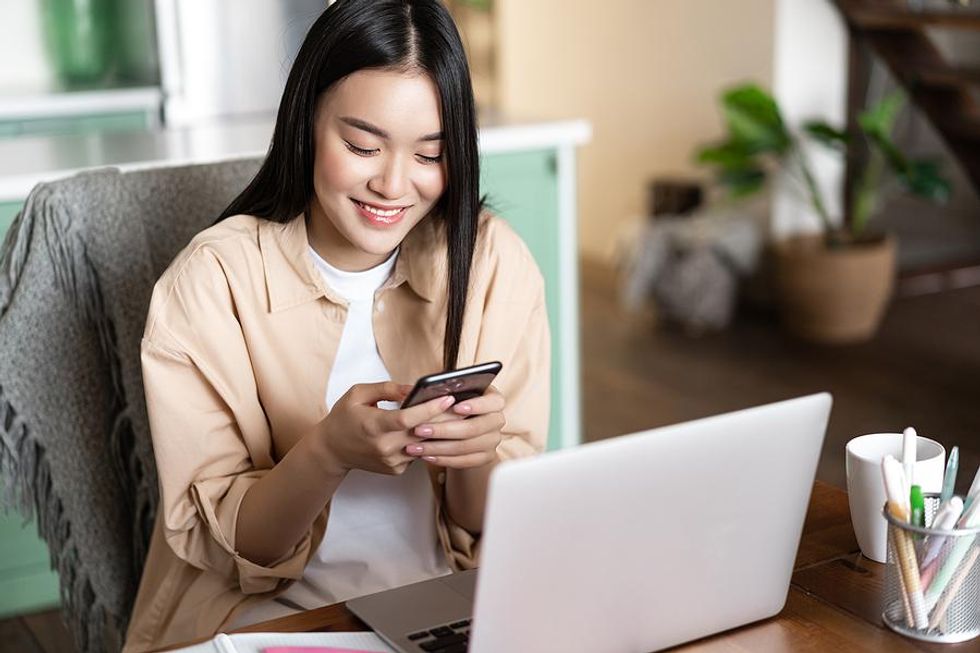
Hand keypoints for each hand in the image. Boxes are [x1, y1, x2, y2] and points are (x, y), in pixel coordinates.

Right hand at [314, 382, 456, 475]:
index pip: (407, 419)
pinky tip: (434, 431)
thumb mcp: (358, 394)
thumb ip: (387, 389)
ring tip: (456, 417)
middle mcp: (383, 447)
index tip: (447, 398)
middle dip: (444, 419)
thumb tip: (413, 388)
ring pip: (424, 445)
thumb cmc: (343, 418)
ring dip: (439, 432)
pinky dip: (425, 443)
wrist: (331, 450)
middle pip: (422, 433)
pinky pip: (417, 454)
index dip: (429, 409)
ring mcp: (390, 461)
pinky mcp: (395, 469)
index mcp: (373, 426)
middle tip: (463, 405)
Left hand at [403, 386, 505, 468]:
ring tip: (416, 446)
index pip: (494, 402)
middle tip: (420, 430)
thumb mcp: (453, 392)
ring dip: (437, 447)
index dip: (475, 405)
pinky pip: (464, 461)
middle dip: (444, 430)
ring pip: (465, 447)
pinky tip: (427, 455)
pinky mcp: (486, 457)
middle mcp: (497, 420)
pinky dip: (443, 459)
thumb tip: (432, 393)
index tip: (455, 407)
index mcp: (494, 400)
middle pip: (474, 428)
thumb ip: (447, 391)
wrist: (464, 423)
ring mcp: (493, 440)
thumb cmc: (456, 402)